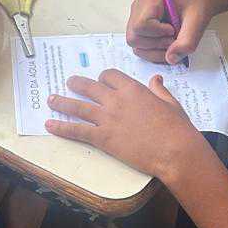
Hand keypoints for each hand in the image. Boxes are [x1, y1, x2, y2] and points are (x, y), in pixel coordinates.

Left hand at [45, 69, 202, 181]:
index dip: (103, 77)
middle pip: (90, 87)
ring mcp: (107, 119)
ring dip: (62, 102)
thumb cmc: (177, 129)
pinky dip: (61, 128)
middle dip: (77, 84)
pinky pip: (77, 130)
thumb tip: (156, 80)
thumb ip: (159, 91)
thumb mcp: (171, 103)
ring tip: (51, 100)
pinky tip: (50, 125)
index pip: (110, 76)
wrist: (174, 151)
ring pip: (78, 107)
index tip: (100, 80)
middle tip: (70, 82)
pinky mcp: (102, 138)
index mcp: (133, 89)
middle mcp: (116, 100)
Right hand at [126, 0, 215, 63]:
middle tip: (174, 39)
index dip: (157, 33)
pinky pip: (141, 47)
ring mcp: (138, 18)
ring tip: (173, 42)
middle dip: (156, 45)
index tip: (173, 30)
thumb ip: (187, 41)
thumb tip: (171, 59)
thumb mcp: (198, 20)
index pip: (140, 25)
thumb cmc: (198, 1)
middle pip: (134, 38)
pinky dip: (155, 52)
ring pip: (136, 46)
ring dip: (156, 51)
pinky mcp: (141, 28)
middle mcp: (139, 9)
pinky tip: (169, 45)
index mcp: (150, 0)